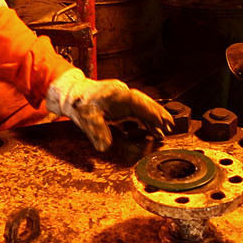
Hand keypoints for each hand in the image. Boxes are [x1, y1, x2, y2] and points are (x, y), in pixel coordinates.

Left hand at [43, 67, 173, 150]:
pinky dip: (146, 120)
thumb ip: (97, 131)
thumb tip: (104, 148)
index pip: (138, 102)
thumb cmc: (80, 103)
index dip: (151, 111)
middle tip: (170, 126)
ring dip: (153, 118)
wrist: (72, 94)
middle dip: (158, 114)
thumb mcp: (87, 118)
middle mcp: (123, 94)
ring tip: (165, 131)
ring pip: (143, 107)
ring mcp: (123, 98)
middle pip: (145, 103)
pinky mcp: (122, 103)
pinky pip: (137, 111)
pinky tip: (152, 129)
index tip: (161, 121)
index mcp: (117, 94)